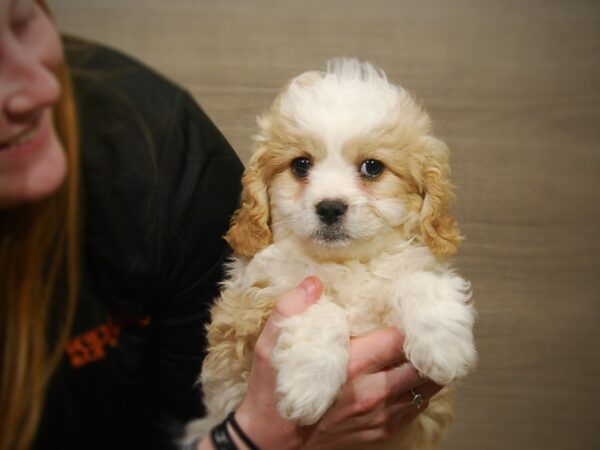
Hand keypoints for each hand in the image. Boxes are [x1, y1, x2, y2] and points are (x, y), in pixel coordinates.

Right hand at [207, 277, 441, 449]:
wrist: (270, 445)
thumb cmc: (272, 394)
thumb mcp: (270, 348)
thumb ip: (290, 310)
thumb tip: (314, 283)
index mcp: (351, 365)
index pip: (400, 340)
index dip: (414, 323)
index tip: (416, 310)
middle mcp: (372, 392)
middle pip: (422, 366)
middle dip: (432, 347)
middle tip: (433, 329)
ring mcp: (379, 416)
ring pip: (426, 390)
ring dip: (432, 370)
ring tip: (433, 351)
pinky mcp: (379, 433)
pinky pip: (415, 411)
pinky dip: (423, 393)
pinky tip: (419, 379)